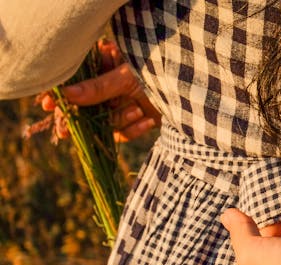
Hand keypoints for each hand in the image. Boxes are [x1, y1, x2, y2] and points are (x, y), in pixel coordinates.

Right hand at [40, 39, 160, 141]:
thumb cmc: (157, 76)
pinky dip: (134, 129)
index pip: (76, 83)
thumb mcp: (126, 79)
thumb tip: (67, 94)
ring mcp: (123, 106)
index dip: (61, 95)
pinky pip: (123, 134)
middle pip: (85, 107)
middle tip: (63, 130)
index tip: (48, 104)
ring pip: (105, 122)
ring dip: (120, 119)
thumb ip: (98, 88)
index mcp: (107, 70)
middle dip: (78, 118)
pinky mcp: (135, 122)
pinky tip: (148, 120)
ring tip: (137, 111)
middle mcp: (112, 89)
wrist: (189, 96)